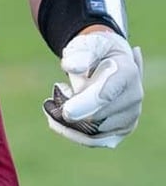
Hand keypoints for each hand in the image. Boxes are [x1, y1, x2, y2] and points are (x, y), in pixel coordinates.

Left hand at [43, 29, 143, 148]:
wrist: (109, 60)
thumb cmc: (95, 51)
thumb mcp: (88, 45)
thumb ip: (79, 54)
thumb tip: (69, 67)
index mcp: (127, 73)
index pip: (106, 95)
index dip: (85, 104)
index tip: (66, 112)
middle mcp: (134, 97)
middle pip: (97, 116)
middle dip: (71, 110)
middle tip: (52, 99)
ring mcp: (130, 116)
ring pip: (94, 131)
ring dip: (68, 123)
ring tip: (53, 105)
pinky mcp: (121, 130)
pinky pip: (94, 140)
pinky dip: (72, 133)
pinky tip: (55, 122)